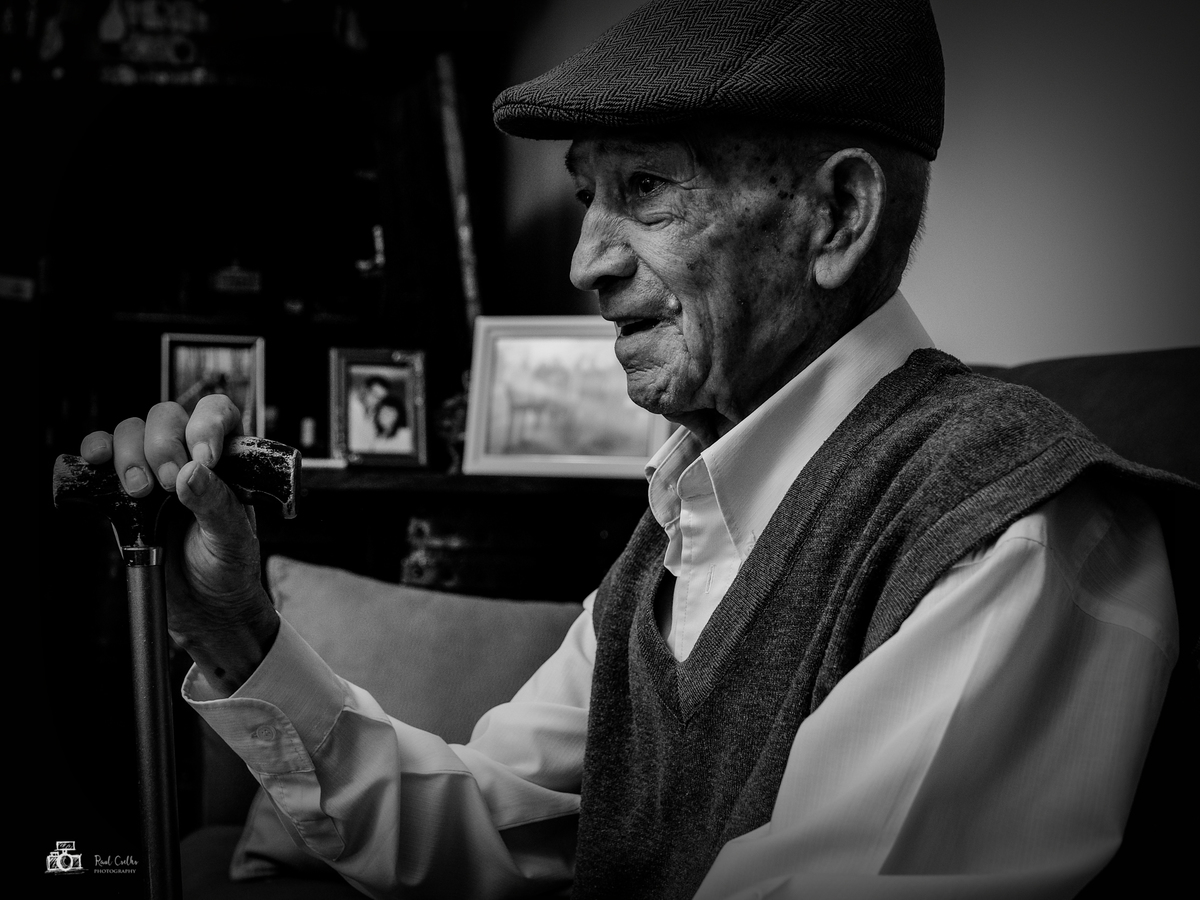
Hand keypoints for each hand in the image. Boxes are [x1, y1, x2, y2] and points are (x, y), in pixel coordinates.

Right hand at [80, 395, 278, 693]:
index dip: (205, 423)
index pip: (217, 413)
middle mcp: (188, 457)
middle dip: (162, 444)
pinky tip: (95, 461)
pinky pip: (99, 457)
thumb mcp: (233, 540)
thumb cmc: (229, 570)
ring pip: (131, 431)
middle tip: (167, 485)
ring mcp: (152, 471)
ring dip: (128, 453)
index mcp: (227, 460)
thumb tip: (192, 471)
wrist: (204, 608)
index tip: (202, 457)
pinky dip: (92, 452)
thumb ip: (217, 505)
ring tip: (140, 492)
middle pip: (166, 416)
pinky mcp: (121, 493)